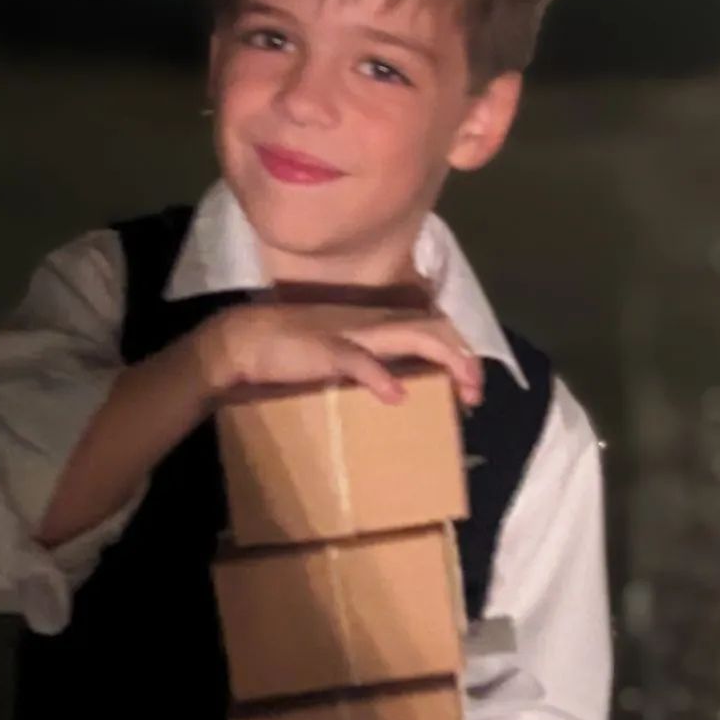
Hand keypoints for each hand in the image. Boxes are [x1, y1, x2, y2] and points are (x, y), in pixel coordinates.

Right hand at [200, 302, 483, 411]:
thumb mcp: (340, 356)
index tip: (471, 388)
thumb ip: (368, 366)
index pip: (430, 328)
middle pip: (434, 329)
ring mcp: (351, 334)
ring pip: (412, 336)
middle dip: (464, 360)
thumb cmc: (291, 350)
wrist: (244, 339)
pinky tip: (396, 395)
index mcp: (376, 325)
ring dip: (444, 360)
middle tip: (475, 396)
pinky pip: (358, 360)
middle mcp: (373, 324)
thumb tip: (396, 390)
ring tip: (462, 390)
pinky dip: (379, 376)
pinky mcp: (326, 350)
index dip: (459, 353)